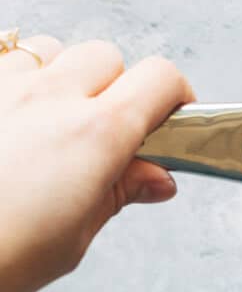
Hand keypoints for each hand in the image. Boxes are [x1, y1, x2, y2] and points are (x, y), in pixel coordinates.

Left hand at [0, 35, 192, 291]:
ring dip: (58, 76)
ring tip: (46, 121)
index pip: (160, 80)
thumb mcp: (71, 240)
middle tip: (106, 133)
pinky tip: (7, 118)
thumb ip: (115, 195)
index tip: (173, 121)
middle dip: (116, 87)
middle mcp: (47, 99)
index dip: (175, 98)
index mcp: (93, 136)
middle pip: (106, 57)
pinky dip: (11, 80)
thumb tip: (156, 179)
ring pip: (47, 50)